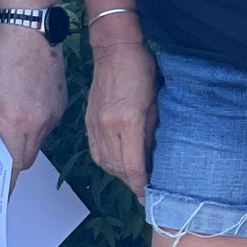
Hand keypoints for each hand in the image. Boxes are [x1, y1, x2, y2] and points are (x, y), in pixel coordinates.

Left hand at [0, 24, 67, 173]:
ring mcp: (54, 115)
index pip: (13, 166)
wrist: (31, 30)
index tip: (1, 194)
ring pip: (38, 143)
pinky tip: (25, 105)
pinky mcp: (62, 105)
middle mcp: (39, 124)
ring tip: (12, 120)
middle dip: (13, 162)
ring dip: (25, 142)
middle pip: (27, 159)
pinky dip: (35, 125)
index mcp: (15, 123)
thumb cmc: (0, 57)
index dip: (6, 182)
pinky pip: (48, 126)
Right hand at [85, 38, 158, 202]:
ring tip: (132, 178)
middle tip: (145, 190)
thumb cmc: (142, 70)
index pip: (133, 166)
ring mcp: (95, 124)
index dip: (141, 186)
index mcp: (128, 122)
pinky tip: (117, 162)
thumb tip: (152, 157)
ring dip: (118, 174)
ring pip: (104, 162)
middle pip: (117, 168)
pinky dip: (107, 162)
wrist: (114, 48)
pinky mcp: (89, 120)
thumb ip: (153, 132)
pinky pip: (96, 151)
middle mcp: (108, 127)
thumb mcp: (157, 101)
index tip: (149, 198)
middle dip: (131, 182)